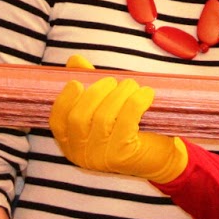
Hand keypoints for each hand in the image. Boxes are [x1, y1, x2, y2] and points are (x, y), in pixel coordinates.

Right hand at [49, 55, 188, 182]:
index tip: (76, 82)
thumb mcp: (106, 105)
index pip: (58, 121)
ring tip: (132, 85)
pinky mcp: (122, 157)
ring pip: (103, 118)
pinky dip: (135, 102)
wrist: (160, 156)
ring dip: (120, 94)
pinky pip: (126, 122)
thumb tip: (74, 60)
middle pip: (79, 118)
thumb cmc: (130, 127)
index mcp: (71, 143)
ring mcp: (101, 158)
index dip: (64, 100)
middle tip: (114, 81)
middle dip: (96, 92)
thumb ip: (88, 83)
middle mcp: (81, 154)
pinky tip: (146, 94)